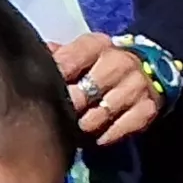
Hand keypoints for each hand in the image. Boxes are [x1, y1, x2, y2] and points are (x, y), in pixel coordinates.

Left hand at [49, 33, 163, 146]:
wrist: (145, 74)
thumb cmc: (100, 67)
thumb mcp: (79, 55)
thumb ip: (56, 57)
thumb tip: (35, 60)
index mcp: (97, 45)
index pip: (67, 62)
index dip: (53, 81)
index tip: (46, 94)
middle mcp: (120, 62)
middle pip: (83, 92)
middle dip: (69, 108)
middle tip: (59, 117)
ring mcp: (136, 85)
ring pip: (99, 115)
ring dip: (84, 127)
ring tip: (76, 129)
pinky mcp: (147, 109)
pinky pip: (118, 130)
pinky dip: (104, 137)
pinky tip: (96, 136)